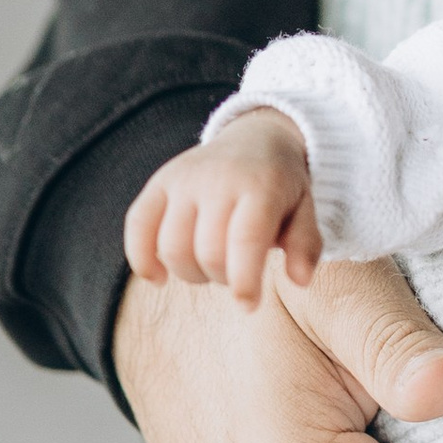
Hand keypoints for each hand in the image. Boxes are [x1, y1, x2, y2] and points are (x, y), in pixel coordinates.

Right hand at [124, 109, 319, 306]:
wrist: (255, 137)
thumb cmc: (282, 185)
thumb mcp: (306, 207)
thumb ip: (305, 244)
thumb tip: (301, 280)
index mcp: (261, 185)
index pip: (245, 239)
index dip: (244, 281)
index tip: (248, 306)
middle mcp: (218, 178)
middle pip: (207, 250)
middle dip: (222, 277)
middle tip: (235, 273)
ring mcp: (184, 178)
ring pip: (171, 246)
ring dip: (190, 273)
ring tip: (209, 267)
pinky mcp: (159, 182)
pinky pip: (137, 225)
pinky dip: (142, 259)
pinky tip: (159, 278)